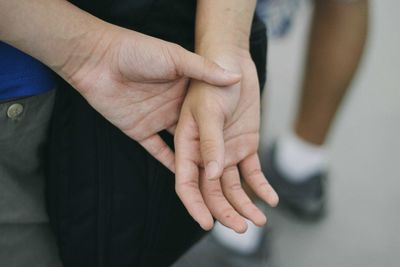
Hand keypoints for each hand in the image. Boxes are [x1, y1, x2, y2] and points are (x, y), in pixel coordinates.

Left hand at [64, 26, 240, 171]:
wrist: (98, 59)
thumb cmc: (137, 51)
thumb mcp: (176, 57)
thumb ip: (205, 70)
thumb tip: (235, 77)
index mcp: (185, 88)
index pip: (208, 110)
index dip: (222, 124)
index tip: (239, 139)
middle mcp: (174, 105)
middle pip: (196, 130)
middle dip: (210, 146)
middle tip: (228, 164)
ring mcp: (157, 119)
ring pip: (180, 144)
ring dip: (192, 158)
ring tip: (210, 175)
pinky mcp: (140, 130)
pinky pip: (157, 150)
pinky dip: (168, 162)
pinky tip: (183, 174)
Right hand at [174, 47, 278, 231]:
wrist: (233, 63)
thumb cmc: (213, 81)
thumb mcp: (209, 111)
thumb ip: (210, 142)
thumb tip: (214, 174)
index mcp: (188, 146)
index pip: (187, 182)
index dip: (195, 205)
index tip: (207, 224)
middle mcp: (205, 153)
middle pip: (212, 191)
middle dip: (225, 212)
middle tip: (242, 228)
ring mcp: (225, 151)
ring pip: (232, 187)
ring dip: (244, 205)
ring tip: (259, 221)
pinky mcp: (245, 146)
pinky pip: (252, 172)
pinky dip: (261, 186)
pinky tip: (270, 199)